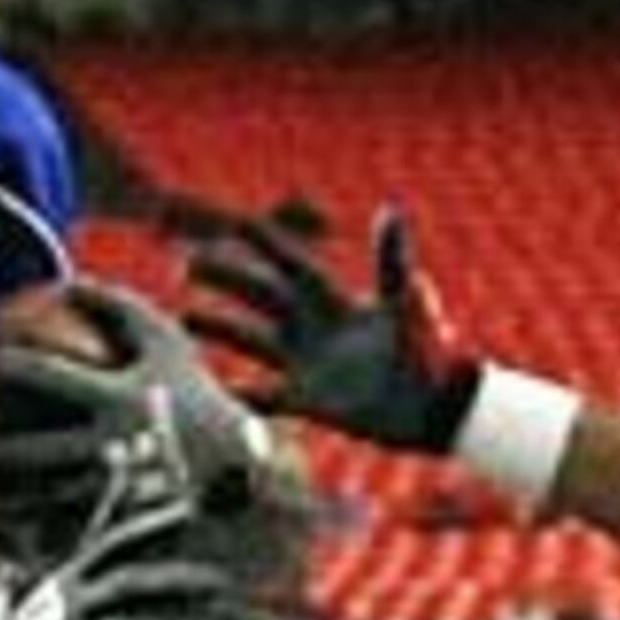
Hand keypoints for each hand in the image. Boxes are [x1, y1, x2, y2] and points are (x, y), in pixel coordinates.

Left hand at [0, 280, 281, 565]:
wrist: (244, 491)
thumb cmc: (199, 404)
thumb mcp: (168, 344)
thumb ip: (115, 305)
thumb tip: (62, 278)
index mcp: (123, 403)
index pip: (33, 375)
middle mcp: (109, 457)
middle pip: (2, 453)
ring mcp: (101, 511)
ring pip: (9, 505)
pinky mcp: (103, 549)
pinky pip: (33, 538)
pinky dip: (2, 520)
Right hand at [185, 209, 479, 453]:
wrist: (435, 408)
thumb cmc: (428, 351)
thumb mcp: (405, 303)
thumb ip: (391, 261)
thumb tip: (390, 212)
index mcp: (335, 301)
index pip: (290, 264)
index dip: (264, 243)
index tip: (233, 221)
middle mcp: (314, 328)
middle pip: (260, 295)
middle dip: (225, 278)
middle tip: (187, 263)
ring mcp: (308, 365)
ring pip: (252, 340)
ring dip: (219, 328)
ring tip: (184, 316)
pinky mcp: (310, 401)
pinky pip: (266, 398)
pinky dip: (241, 396)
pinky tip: (212, 391)